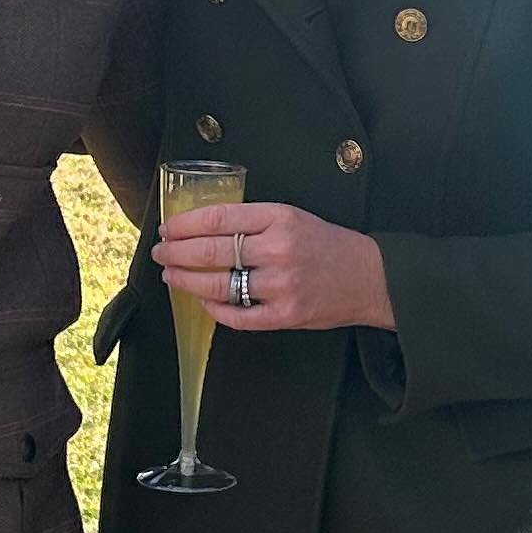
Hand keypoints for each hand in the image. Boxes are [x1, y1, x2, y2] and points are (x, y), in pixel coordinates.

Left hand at [155, 196, 395, 335]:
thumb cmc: (327, 245)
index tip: (168, 227)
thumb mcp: (292, 216)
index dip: (186, 224)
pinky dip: (214, 308)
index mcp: (280, 218)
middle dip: (176, 252)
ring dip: (187, 281)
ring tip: (171, 275)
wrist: (371, 277)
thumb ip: (252, 221)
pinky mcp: (286, 316)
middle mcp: (279, 250)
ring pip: (219, 285)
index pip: (219, 218)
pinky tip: (202, 300)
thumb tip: (201, 229)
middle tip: (160, 252)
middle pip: (212, 252)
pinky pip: (238, 316)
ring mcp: (282, 286)